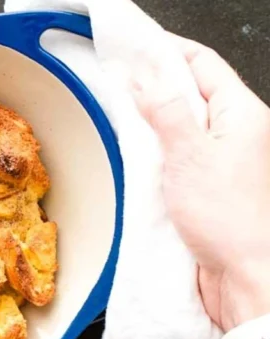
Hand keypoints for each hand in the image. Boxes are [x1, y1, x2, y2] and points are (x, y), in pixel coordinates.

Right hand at [129, 34, 269, 331]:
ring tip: (120, 110)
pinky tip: (134, 150)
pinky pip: (174, 153)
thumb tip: (145, 76)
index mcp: (242, 114)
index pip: (202, 64)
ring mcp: (220, 158)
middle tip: (117, 74)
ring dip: (151, 116)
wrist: (242, 273)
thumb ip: (168, 111)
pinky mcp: (202, 185)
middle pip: (190, 90)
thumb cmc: (230, 220)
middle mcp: (235, 132)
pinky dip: (152, 147)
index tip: (134, 44)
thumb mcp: (191, 154)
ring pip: (180, 122)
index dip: (166, 49)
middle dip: (153, 80)